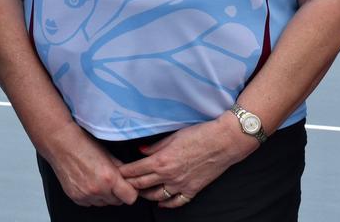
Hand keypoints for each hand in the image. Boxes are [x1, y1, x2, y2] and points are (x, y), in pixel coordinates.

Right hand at [44, 122, 137, 206]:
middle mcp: (98, 190)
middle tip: (111, 179)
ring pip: (104, 203)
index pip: (131, 197)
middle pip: (118, 201)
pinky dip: (92, 196)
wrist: (61, 143)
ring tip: (97, 178)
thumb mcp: (108, 154)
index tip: (128, 185)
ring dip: (104, 195)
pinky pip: (90, 202)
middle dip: (117, 192)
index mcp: (109, 178)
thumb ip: (121, 168)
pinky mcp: (76, 197)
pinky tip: (88, 181)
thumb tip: (129, 177)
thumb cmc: (83, 144)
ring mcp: (86, 195)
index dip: (131, 191)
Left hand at [118, 114, 256, 207]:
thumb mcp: (173, 136)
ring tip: (138, 193)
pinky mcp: (192, 190)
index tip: (116, 172)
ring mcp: (180, 185)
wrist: (223, 143)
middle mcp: (168, 176)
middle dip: (129, 184)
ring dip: (145, 195)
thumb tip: (141, 151)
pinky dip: (167, 204)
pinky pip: (176, 202)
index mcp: (161, 161)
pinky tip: (161, 202)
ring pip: (156, 196)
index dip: (124, 172)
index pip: (135, 170)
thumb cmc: (199, 134)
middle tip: (121, 184)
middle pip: (142, 185)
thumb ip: (155, 146)